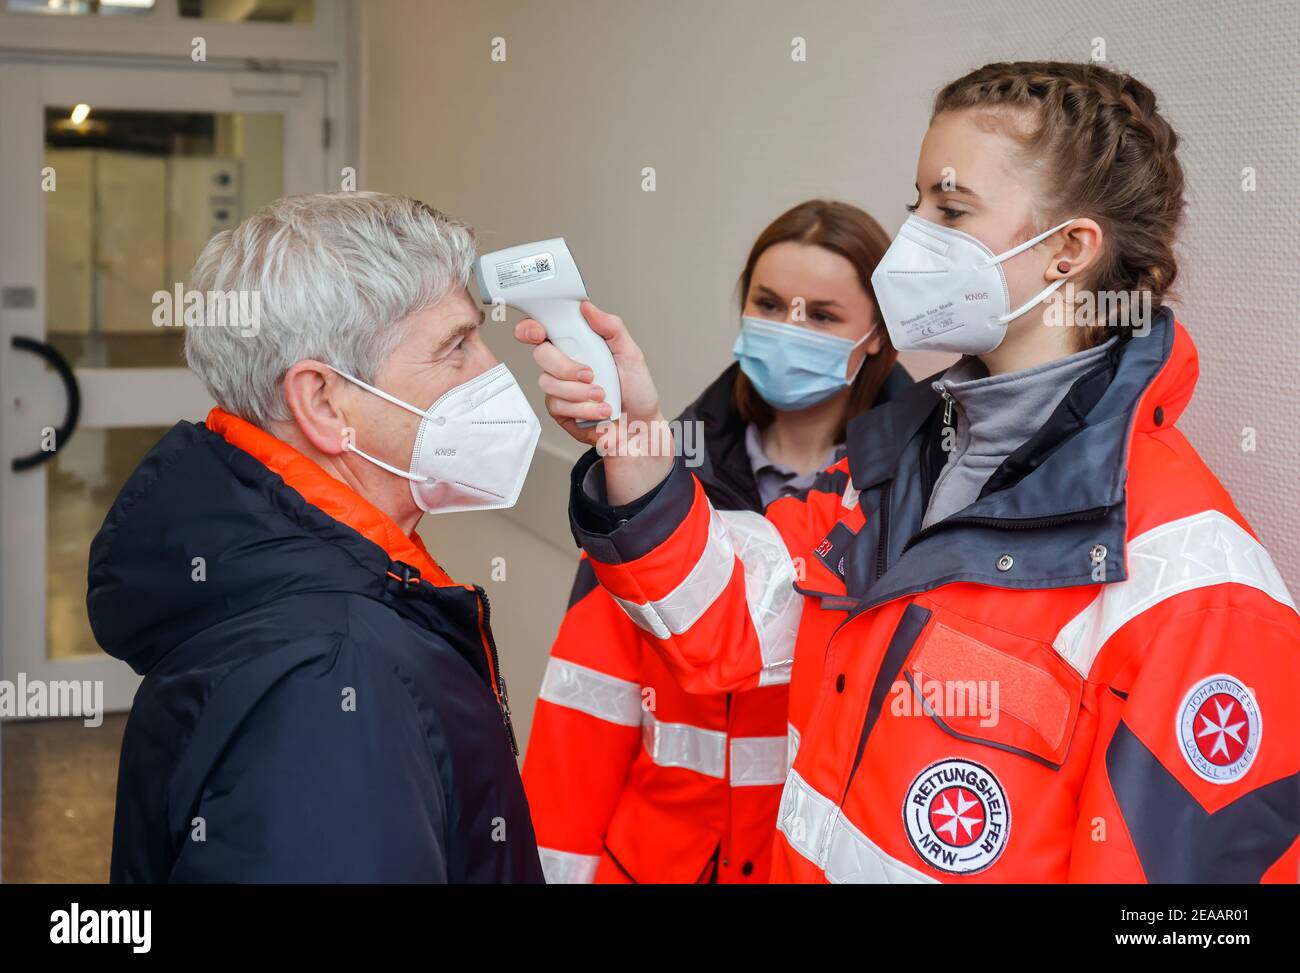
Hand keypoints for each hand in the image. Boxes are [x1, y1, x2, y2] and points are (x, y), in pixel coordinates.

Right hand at [514, 300, 673, 502]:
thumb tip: (587, 307)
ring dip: (581, 392)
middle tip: (591, 374)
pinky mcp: (560, 411)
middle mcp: (564, 364)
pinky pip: (558, 406)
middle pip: (541, 355)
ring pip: (548, 383)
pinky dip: (584, 409)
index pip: (543, 329)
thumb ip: (611, 327)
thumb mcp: (631, 354)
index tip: (538, 332)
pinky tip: (600, 411)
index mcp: (578, 345)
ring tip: (604, 396)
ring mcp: (560, 388)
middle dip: (566, 366)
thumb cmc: (636, 392)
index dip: (531, 328)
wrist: (640, 428)